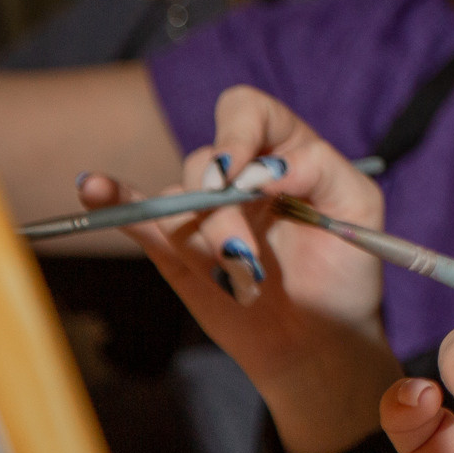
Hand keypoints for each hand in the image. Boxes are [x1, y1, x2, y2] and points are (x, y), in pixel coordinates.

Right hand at [91, 85, 400, 452]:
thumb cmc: (346, 272)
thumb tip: (268, 166)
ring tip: (243, 278)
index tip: (243, 175)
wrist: (318, 342)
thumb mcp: (358, 210)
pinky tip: (95, 188)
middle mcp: (239, 174)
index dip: (237, 131)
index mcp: (286, 150)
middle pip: (205, 163)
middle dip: (223, 210)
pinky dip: (114, 199)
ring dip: (204, 241)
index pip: (246, 110)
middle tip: (245, 253)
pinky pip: (136, 216)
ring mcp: (205, 211)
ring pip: (177, 201)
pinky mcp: (175, 248)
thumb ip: (321, 170)